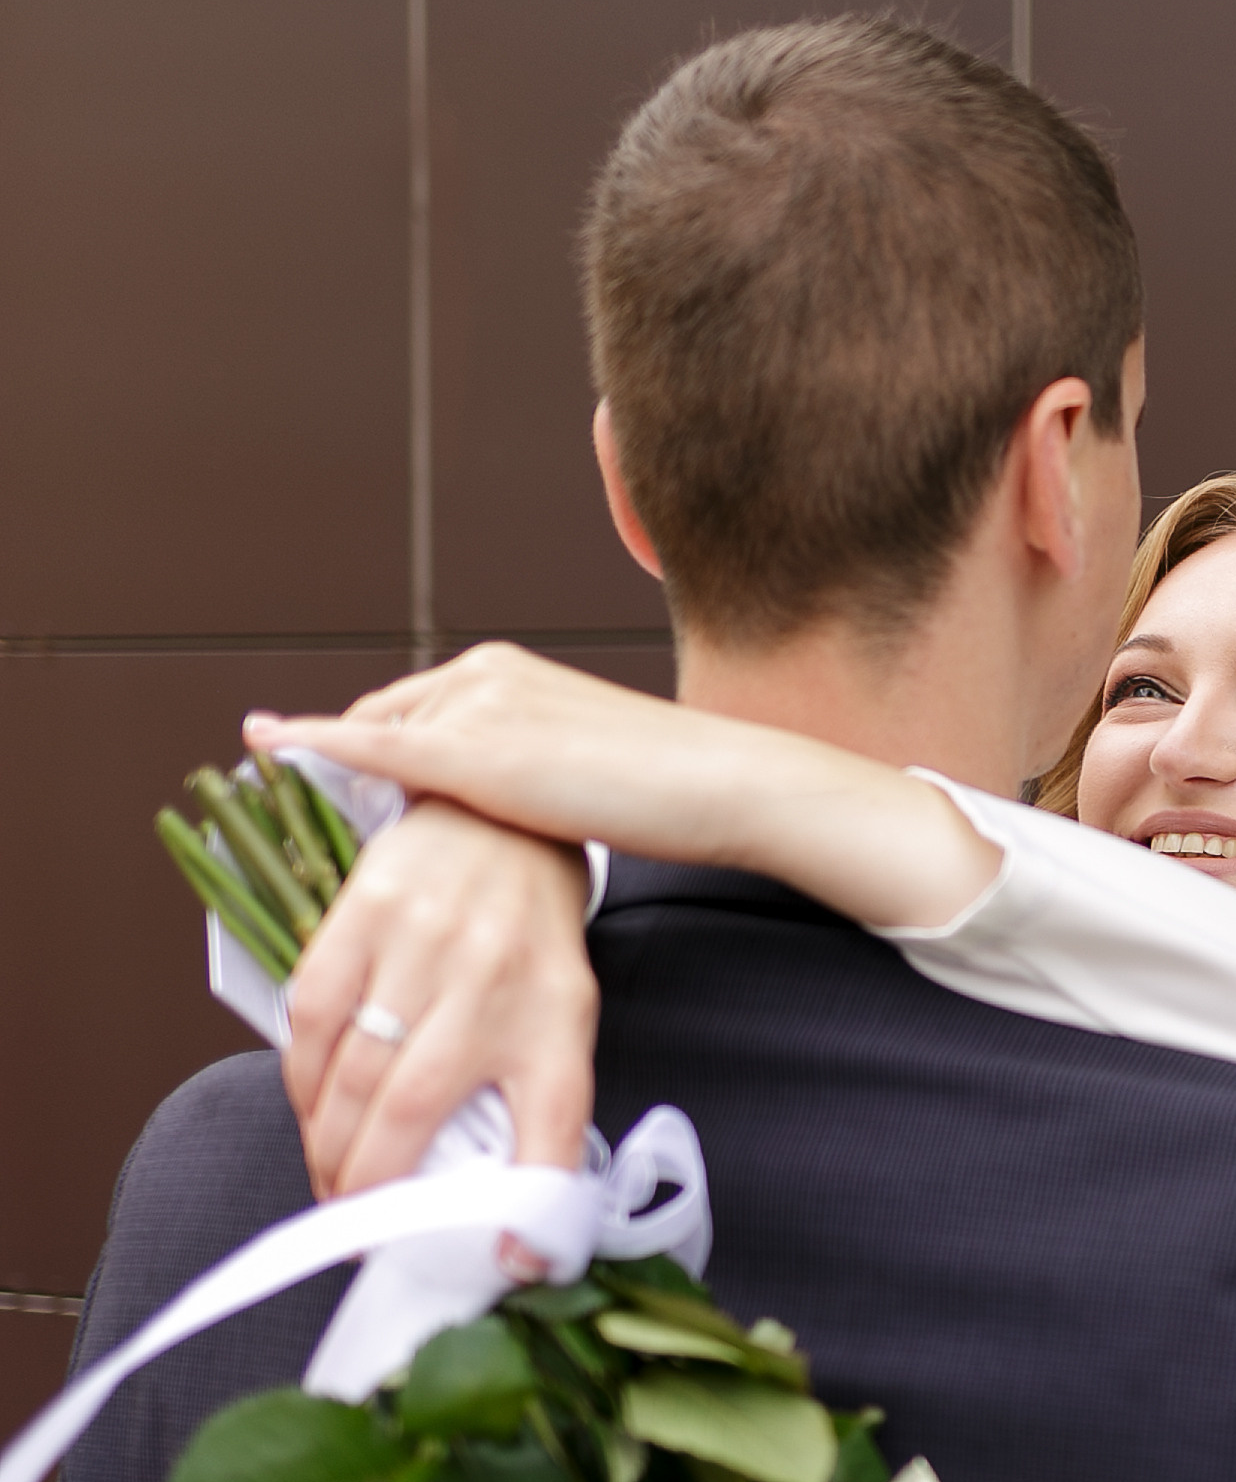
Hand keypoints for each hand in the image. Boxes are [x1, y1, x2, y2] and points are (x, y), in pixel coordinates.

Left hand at [252, 643, 738, 864]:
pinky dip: (314, 748)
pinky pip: (374, 751)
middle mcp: (482, 672)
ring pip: (374, 737)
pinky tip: (268, 751)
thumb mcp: (586, 767)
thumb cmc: (674, 792)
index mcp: (508, 671)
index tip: (340, 779)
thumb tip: (509, 811)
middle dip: (337, 755)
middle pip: (383, 717)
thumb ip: (531, 771)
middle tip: (288, 800)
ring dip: (325, 768)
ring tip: (275, 804)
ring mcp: (476, 707)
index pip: (416, 708)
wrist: (720, 783)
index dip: (373, 746)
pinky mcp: (476, 755)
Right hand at [283, 805, 597, 1196]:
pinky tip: (307, 1107)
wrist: (504, 821)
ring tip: (328, 1184)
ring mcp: (422, 942)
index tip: (504, 1263)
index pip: (553, 1128)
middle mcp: (491, 981)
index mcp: (557, 1019)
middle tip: (355, 1228)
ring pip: (353, 1071)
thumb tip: (517, 1228)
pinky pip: (312, 1013)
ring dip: (327, 1143)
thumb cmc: (531, 943)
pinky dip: (300, 1074)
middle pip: (413, 1113)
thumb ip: (541, 1114)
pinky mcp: (362, 910)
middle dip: (371, 1187)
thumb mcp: (562, 1026)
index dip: (526, 1207)